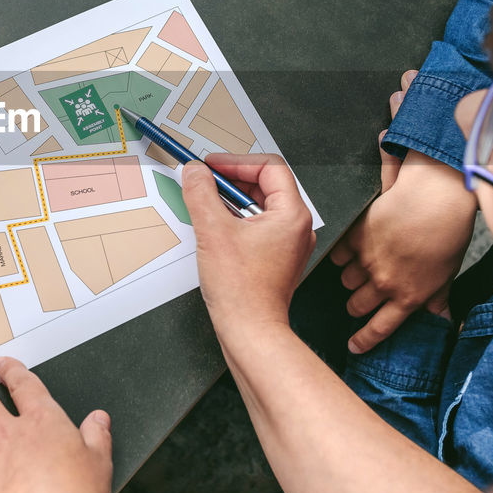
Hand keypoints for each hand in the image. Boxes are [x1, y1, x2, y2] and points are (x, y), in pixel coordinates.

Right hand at [182, 153, 316, 334]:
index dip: (236, 162)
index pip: (269, 168)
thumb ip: (201, 193)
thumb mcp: (213, 230)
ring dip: (232, 201)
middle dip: (231, 180)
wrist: (250, 331)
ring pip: (260, 206)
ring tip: (206, 205)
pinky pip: (258, 226)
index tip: (211, 166)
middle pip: (265, 185)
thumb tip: (195, 172)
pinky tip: (216, 229)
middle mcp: (297, 227)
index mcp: (292, 214)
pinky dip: (237, 220)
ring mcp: (289, 244)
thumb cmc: (241, 289)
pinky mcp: (277, 257)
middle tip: (204, 181)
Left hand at [329, 71, 477, 353]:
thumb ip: (388, 147)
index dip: (340, 255)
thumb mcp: (397, 162)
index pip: (337, 252)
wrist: (446, 198)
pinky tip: (357, 346)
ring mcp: (385, 280)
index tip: (341, 259)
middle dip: (348, 280)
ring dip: (357, 304)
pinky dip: (368, 337)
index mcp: (358, 229)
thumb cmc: (424, 178)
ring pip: (359, 300)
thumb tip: (396, 95)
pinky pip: (383, 324)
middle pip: (346, 278)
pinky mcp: (408, 297)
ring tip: (352, 310)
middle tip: (347, 284)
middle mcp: (366, 257)